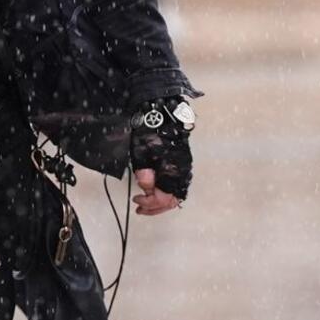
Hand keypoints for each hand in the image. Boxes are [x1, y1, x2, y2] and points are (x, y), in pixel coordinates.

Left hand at [130, 99, 191, 213]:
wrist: (162, 111)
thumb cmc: (149, 131)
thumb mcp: (141, 155)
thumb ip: (144, 174)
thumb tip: (145, 186)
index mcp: (172, 171)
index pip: (163, 199)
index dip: (149, 203)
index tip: (136, 200)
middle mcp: (181, 172)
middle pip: (171, 200)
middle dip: (154, 206)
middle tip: (139, 207)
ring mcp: (183, 167)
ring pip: (175, 194)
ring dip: (160, 201)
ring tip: (145, 202)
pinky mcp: (182, 163)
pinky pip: (175, 184)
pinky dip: (165, 191)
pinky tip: (155, 190)